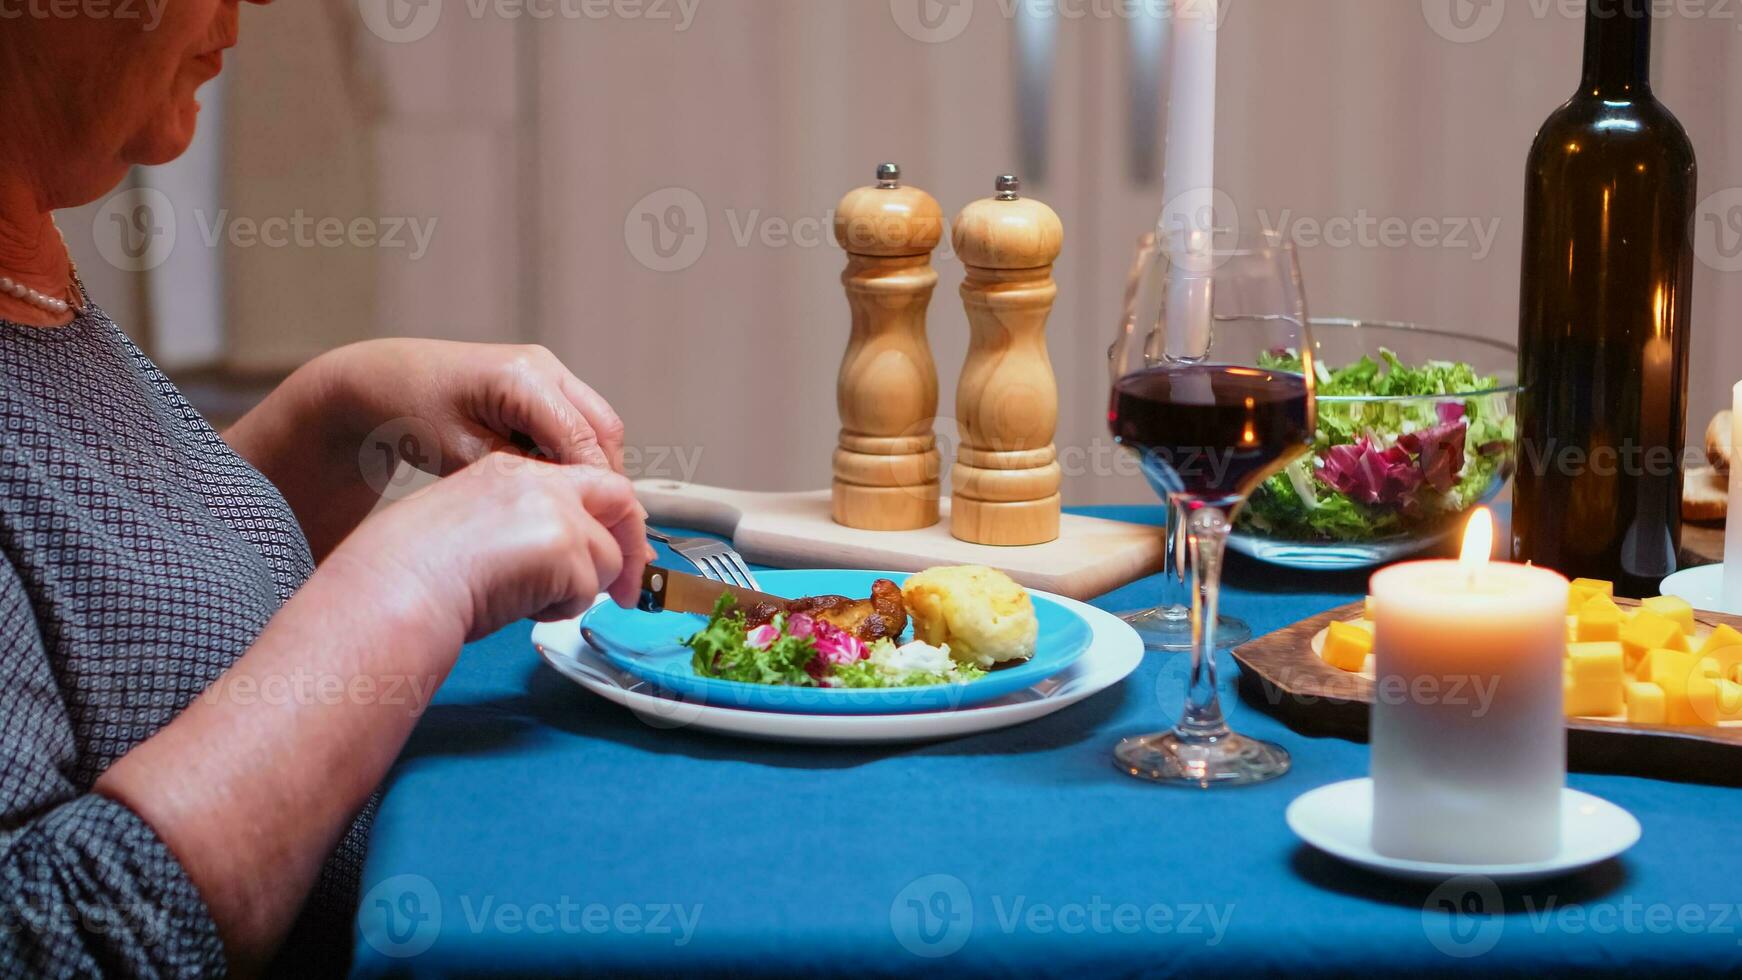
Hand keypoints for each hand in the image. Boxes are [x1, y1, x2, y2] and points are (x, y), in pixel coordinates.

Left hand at [229, 339, 634, 558]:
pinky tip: (558, 489)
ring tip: (580, 513)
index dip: (601, 487)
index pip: (585, 439)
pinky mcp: (539, 383)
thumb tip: (565, 505)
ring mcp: (544, 371)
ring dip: (593, 468)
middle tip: (601, 528)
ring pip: (595, 427)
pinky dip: (574, 457)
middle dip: (607, 480)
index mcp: (524, 378)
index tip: (602, 529)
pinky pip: (575, 423)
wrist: (380, 382)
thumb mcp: (462, 455)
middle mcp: (543, 366)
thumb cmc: (408, 412)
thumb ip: (519, 476)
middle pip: (604, 430)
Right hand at [337, 452, 653, 641]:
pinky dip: (562, 609)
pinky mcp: (565, 543)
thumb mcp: (471, 526)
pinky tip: (519, 605)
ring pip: (607, 558)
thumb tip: (561, 562)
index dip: (607, 519)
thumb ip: (521, 526)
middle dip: (632, 547)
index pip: (582, 482)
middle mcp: (539, 480)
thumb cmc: (412, 571)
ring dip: (578, 590)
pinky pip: (588, 590)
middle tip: (629, 591)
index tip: (613, 548)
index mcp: (510, 470)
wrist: (394, 587)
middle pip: (620, 499)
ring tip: (524, 598)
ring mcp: (555, 508)